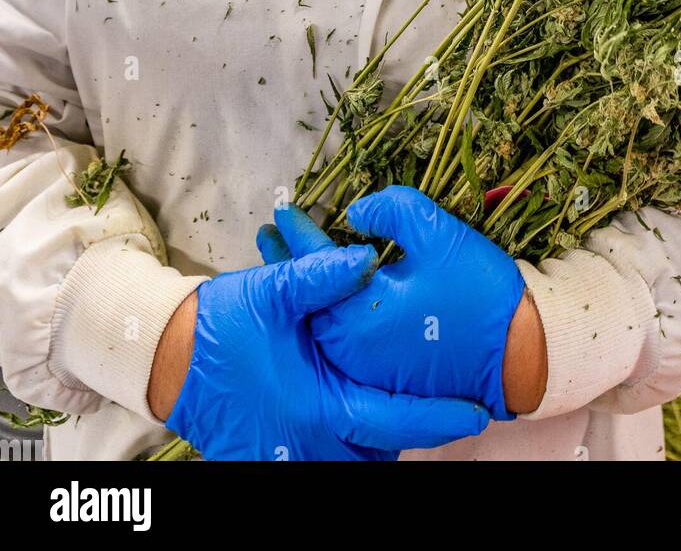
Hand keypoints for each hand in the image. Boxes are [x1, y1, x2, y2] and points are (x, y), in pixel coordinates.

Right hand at [164, 244, 488, 460]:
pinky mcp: (269, 462)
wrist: (165, 358)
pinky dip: (345, 446)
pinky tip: (348, 411)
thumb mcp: (271, 291)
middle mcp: (307, 443)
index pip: (393, 420)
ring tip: (400, 408)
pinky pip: (324, 460)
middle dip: (409, 432)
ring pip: (355, 462)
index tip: (476, 412)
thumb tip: (367, 257)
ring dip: (376, 439)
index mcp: (316, 405)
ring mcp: (287, 458)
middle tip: (440, 405)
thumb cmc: (220, 325)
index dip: (437, 418)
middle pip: (379, 454)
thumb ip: (320, 275)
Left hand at [257, 185, 526, 421]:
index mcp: (359, 312)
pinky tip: (326, 297)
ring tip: (287, 263)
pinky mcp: (382, 376)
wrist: (520, 355)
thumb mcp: (439, 235)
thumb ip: (393, 211)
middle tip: (267, 236)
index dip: (299, 231)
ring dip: (304, 290)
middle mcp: (352, 346)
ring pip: (320, 321)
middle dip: (287, 263)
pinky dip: (327, 313)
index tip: (284, 208)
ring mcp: (365, 367)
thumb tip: (356, 211)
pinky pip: (341, 340)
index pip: (316, 263)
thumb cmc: (479, 294)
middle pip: (307, 297)